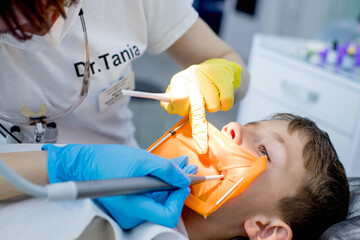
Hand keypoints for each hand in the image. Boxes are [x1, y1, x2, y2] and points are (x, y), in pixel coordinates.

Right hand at [42, 144, 194, 228]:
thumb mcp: (141, 160)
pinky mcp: (129, 202)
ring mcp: (130, 209)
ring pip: (158, 198)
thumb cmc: (107, 162)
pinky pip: (150, 195)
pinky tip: (168, 169)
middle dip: (179, 186)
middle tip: (189, 169)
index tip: (185, 182)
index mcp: (134, 207)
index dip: (179, 199)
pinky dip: (160, 182)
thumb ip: (165, 169)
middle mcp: (133, 214)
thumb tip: (184, 177)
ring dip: (172, 181)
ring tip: (182, 165)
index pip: (167, 215)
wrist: (83, 164)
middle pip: (165, 206)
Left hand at [161, 58, 240, 153]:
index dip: (181, 109)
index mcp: (179, 80)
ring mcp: (211, 79)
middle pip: (197, 109)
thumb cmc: (195, 83)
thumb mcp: (179, 88)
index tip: (184, 112)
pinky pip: (226, 104)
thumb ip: (171, 101)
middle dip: (199, 131)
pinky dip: (224, 104)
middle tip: (201, 147)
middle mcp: (194, 78)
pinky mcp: (226, 80)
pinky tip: (221, 95)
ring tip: (210, 96)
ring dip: (212, 107)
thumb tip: (170, 108)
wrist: (219, 65)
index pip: (178, 100)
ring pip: (212, 108)